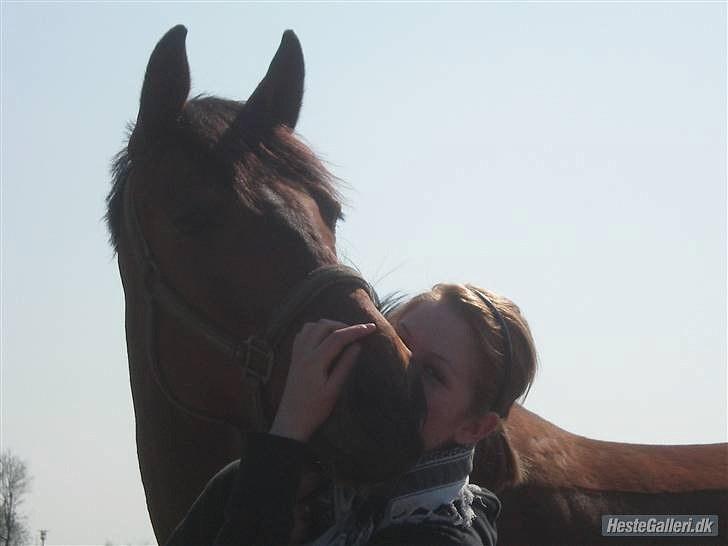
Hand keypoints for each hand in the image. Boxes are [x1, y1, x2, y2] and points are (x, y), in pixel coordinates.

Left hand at [270, 319, 376, 441]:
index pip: (338, 337)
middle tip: (357, 333)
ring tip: (342, 335)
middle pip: (323, 326)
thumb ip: (345, 365)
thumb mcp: (334, 390)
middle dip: (342, 325)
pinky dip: (315, 330)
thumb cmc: (314, 410)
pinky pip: (303, 334)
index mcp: (315, 361)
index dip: (356, 330)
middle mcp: (303, 353)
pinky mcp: (293, 358)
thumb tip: (358, 346)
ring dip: (328, 326)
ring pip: (311, 326)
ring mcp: (296, 354)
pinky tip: (324, 339)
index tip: (372, 327)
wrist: (291, 422)